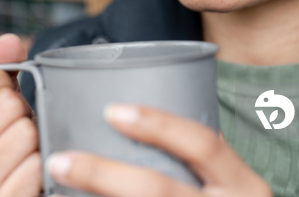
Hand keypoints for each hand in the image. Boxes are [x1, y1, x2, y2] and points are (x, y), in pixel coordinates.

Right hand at [0, 34, 40, 196]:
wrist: (1, 195)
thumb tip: (8, 42)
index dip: (0, 80)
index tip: (0, 95)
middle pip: (5, 104)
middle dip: (19, 110)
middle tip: (12, 127)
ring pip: (24, 133)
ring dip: (32, 138)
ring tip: (20, 149)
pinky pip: (35, 167)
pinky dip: (40, 165)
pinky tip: (26, 171)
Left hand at [47, 104, 271, 196]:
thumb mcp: (233, 183)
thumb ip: (203, 159)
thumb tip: (146, 116)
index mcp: (243, 185)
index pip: (203, 145)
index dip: (159, 125)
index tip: (112, 111)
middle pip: (159, 189)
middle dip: (103, 174)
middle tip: (60, 159)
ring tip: (55, 190)